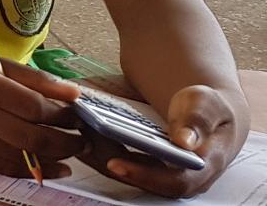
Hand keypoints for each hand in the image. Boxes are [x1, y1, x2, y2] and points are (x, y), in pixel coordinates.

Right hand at [0, 53, 83, 179]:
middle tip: (82, 141)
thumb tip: (74, 93)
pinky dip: (28, 169)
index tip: (76, 116)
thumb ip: (32, 77)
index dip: (62, 115)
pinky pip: (1, 167)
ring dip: (52, 158)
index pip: (34, 107)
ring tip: (69, 153)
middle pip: (31, 136)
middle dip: (65, 142)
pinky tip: (47, 167)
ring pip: (19, 156)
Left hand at [78, 85, 241, 197]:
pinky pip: (115, 157)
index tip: (114, 163)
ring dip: (96, 150)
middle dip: (107, 158)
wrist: (205, 110)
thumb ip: (198, 119)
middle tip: (82, 137)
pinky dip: (97, 143)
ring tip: (77, 126)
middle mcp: (177, 175)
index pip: (172, 182)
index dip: (143, 175)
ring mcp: (158, 171)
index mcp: (202, 167)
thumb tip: (185, 141)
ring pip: (122, 169)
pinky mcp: (141, 163)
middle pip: (138, 176)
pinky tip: (81, 124)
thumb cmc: (209, 108)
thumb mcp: (208, 105)